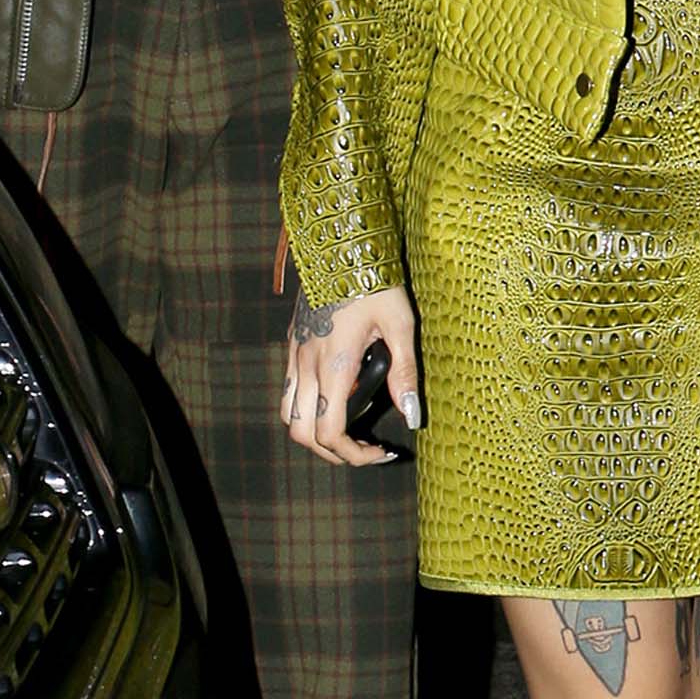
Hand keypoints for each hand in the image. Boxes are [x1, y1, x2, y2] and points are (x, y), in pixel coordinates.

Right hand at [281, 284, 421, 469]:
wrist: (339, 243)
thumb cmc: (374, 281)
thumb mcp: (401, 325)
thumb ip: (405, 373)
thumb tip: (412, 417)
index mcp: (334, 366)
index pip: (329, 433)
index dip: (353, 455)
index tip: (380, 452)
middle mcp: (306, 365)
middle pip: (302, 433)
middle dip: (332, 452)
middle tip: (364, 449)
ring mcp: (294, 354)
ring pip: (287, 414)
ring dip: (312, 432)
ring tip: (346, 430)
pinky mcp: (292, 343)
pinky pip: (288, 389)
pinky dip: (305, 408)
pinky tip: (335, 397)